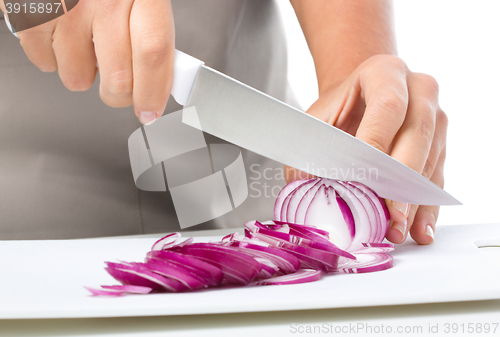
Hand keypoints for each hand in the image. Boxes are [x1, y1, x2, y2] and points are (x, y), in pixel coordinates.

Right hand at [9, 0, 174, 123]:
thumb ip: (152, 35)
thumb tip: (163, 80)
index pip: (153, 51)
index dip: (153, 90)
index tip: (150, 110)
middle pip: (118, 78)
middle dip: (119, 94)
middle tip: (119, 85)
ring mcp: (66, 7)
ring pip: (79, 78)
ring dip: (84, 72)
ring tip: (84, 42)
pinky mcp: (29, 15)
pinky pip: (46, 64)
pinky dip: (54, 58)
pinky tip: (62, 34)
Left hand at [285, 54, 447, 244]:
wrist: (360, 97)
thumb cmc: (339, 108)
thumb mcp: (318, 118)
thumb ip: (309, 146)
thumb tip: (302, 182)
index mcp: (386, 72)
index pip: (388, 107)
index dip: (377, 143)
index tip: (365, 178)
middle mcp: (419, 90)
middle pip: (417, 136)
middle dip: (402, 182)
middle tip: (390, 216)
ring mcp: (435, 116)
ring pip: (431, 161)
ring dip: (414, 201)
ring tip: (397, 231)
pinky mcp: (441, 143)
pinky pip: (437, 177)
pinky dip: (426, 207)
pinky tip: (419, 229)